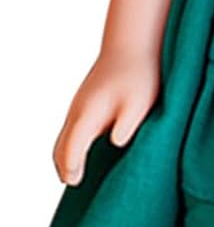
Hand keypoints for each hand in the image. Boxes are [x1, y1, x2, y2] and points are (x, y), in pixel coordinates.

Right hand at [52, 51, 160, 186]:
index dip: (71, 169)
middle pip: (60, 148)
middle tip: (74, 183)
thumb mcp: (140, 103)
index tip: (75, 182)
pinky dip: (73, 145)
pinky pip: (72, 130)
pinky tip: (88, 153)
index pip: (70, 150)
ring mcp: (78, 105)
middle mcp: (77, 111)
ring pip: (64, 138)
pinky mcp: (85, 102)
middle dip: (64, 167)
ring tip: (78, 174)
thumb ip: (126, 125)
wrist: (133, 43)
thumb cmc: (140, 75)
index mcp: (88, 114)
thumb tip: (114, 143)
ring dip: (67, 157)